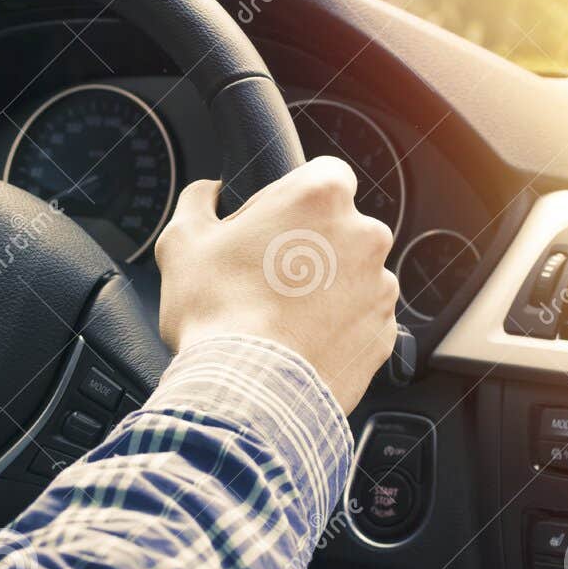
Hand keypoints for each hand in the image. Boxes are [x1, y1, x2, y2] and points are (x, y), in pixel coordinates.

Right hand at [156, 157, 398, 412]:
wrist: (248, 393)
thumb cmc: (217, 313)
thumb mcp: (183, 243)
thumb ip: (197, 203)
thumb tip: (206, 194)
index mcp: (322, 196)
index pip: (321, 175)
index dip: (289, 201)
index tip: (266, 227)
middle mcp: (365, 236)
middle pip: (339, 229)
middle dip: (309, 248)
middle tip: (266, 278)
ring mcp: (380, 289)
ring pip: (353, 278)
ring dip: (325, 291)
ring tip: (280, 319)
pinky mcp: (384, 336)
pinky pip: (360, 323)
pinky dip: (336, 331)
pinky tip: (298, 345)